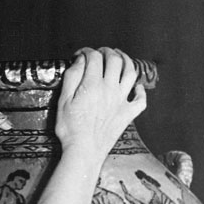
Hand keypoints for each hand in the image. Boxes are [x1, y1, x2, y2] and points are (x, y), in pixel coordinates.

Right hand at [55, 47, 146, 161]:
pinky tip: (136, 87)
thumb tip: (79, 61)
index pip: (94, 58)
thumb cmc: (70, 128)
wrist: (84, 151)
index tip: (80, 54)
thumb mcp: (63, 101)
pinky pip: (141, 100)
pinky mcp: (128, 114)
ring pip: (131, 73)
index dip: (87, 51)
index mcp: (92, 84)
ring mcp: (122, 101)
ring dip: (127, 61)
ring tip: (120, 57)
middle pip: (115, 60)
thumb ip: (72, 78)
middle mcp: (110, 89)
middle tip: (100, 51)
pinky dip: (141, 90)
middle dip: (107, 51)